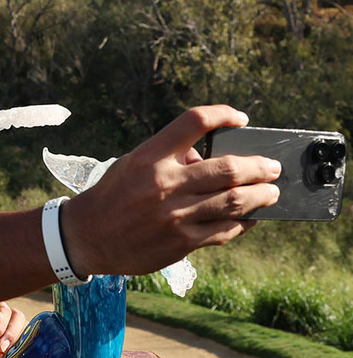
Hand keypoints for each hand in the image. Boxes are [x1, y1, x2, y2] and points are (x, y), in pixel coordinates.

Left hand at [0, 302, 27, 357]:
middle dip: (11, 333)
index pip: (4, 309)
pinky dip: (21, 346)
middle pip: (17, 317)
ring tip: (2, 351)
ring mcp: (6, 329)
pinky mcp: (10, 344)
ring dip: (16, 339)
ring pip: (23, 327)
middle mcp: (0, 315)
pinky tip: (10, 354)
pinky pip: (23, 341)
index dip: (1, 325)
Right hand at [61, 105, 281, 276]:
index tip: (241, 119)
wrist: (86, 236)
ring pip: (235, 202)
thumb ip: (169, 157)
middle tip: (272, 167)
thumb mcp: (132, 164)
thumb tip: (207, 156)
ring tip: (271, 193)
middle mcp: (164, 184)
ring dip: (261, 195)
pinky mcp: (180, 242)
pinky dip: (244, 223)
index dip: (224, 114)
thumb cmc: (113, 195)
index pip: (194, 122)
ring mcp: (174, 215)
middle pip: (228, 168)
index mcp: (150, 157)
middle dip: (260, 167)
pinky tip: (249, 218)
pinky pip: (225, 230)